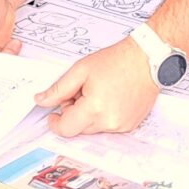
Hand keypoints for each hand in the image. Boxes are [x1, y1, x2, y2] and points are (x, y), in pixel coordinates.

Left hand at [37, 40, 159, 136]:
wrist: (146, 59)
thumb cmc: (117, 61)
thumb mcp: (81, 69)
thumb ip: (59, 88)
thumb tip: (41, 100)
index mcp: (94, 108)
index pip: (66, 129)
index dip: (56, 122)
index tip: (53, 114)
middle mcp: (109, 122)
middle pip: (79, 128)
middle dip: (74, 113)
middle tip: (81, 92)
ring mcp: (122, 126)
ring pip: (93, 128)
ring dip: (89, 115)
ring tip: (99, 93)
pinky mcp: (130, 125)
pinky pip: (108, 127)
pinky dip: (104, 116)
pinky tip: (110, 99)